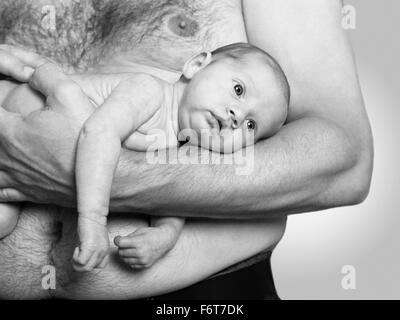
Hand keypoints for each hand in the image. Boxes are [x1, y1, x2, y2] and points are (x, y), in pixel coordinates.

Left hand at [0, 45, 92, 204]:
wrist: (101, 179)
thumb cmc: (84, 141)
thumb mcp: (69, 94)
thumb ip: (45, 75)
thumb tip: (33, 71)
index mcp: (8, 131)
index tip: (0, 94)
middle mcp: (5, 156)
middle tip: (7, 118)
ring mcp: (15, 178)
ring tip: (5, 147)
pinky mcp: (26, 193)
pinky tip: (5, 175)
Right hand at [73, 215, 109, 271]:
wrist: (93, 216)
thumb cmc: (92, 226)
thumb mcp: (96, 241)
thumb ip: (93, 251)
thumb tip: (84, 260)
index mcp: (105, 251)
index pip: (99, 266)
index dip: (90, 262)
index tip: (85, 254)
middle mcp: (103, 252)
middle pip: (91, 269)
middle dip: (81, 264)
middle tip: (78, 254)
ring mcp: (97, 250)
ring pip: (86, 268)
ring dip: (77, 263)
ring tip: (77, 252)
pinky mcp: (90, 247)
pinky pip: (81, 261)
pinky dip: (76, 258)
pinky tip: (77, 248)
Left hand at [114, 226, 178, 268]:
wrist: (165, 240)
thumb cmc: (152, 233)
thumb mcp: (139, 231)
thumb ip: (128, 237)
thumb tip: (117, 242)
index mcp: (139, 242)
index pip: (120, 243)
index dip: (117, 240)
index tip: (118, 238)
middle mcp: (141, 253)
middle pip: (121, 252)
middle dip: (122, 247)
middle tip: (127, 243)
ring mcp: (143, 260)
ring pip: (125, 259)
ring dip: (125, 254)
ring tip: (131, 248)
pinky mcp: (145, 265)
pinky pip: (131, 264)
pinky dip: (131, 259)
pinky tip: (136, 254)